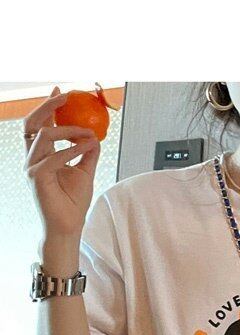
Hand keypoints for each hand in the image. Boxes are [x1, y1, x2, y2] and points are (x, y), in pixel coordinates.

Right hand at [24, 86, 100, 238]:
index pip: (39, 125)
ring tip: (88, 133)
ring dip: (69, 130)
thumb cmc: (73, 202)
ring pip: (45, 135)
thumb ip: (88, 153)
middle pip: (33, 123)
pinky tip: (86, 146)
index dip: (47, 106)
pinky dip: (72, 149)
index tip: (60, 92)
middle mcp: (32, 158)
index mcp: (40, 155)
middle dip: (48, 106)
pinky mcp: (37, 177)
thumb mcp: (85, 172)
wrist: (68, 226)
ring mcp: (32, 167)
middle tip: (65, 97)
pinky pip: (54, 156)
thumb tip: (95, 136)